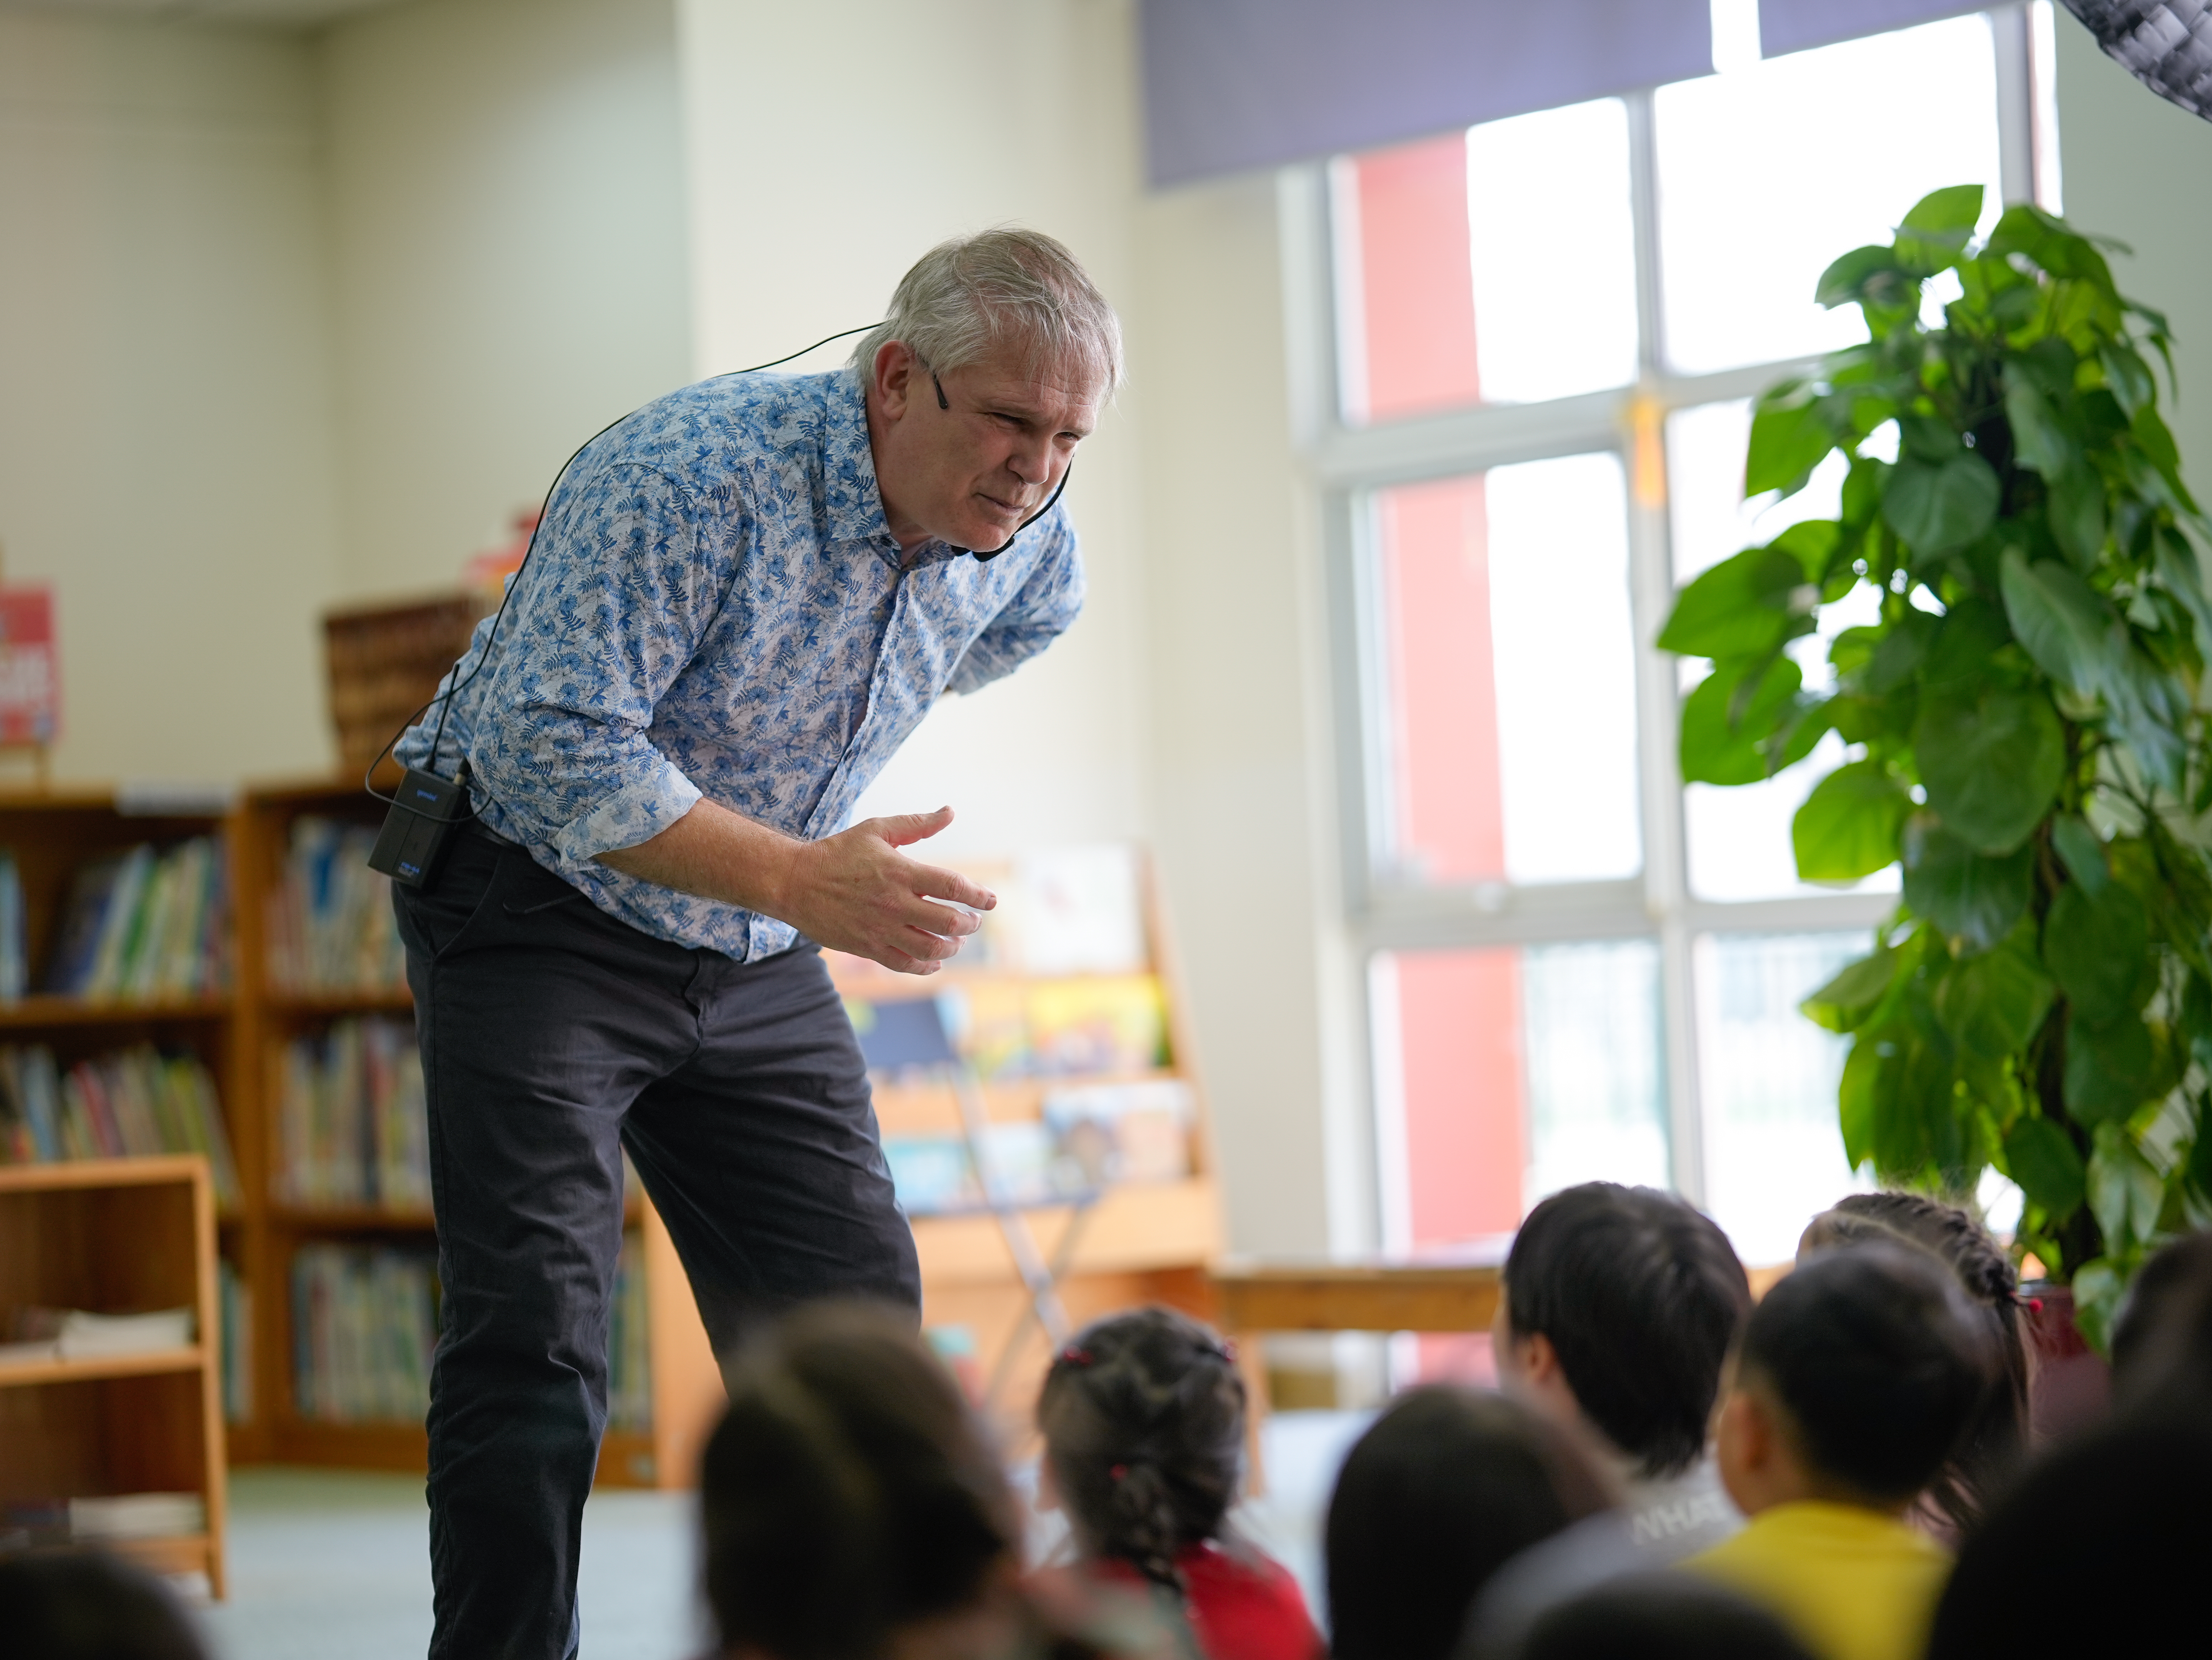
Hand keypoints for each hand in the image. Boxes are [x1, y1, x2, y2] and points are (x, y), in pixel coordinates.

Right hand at [773, 807, 996, 974]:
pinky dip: (926, 966)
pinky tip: (935, 961)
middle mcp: (895, 903)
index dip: (979, 895)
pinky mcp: (867, 947)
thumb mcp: (877, 830)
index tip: (991, 900)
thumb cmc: (837, 852)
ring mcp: (881, 929)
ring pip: (930, 948)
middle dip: (970, 924)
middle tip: (974, 922)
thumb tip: (950, 812)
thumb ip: (917, 824)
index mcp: (901, 872)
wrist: (793, 881)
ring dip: (952, 947)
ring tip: (956, 941)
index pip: (953, 886)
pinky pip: (905, 964)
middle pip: (949, 922)